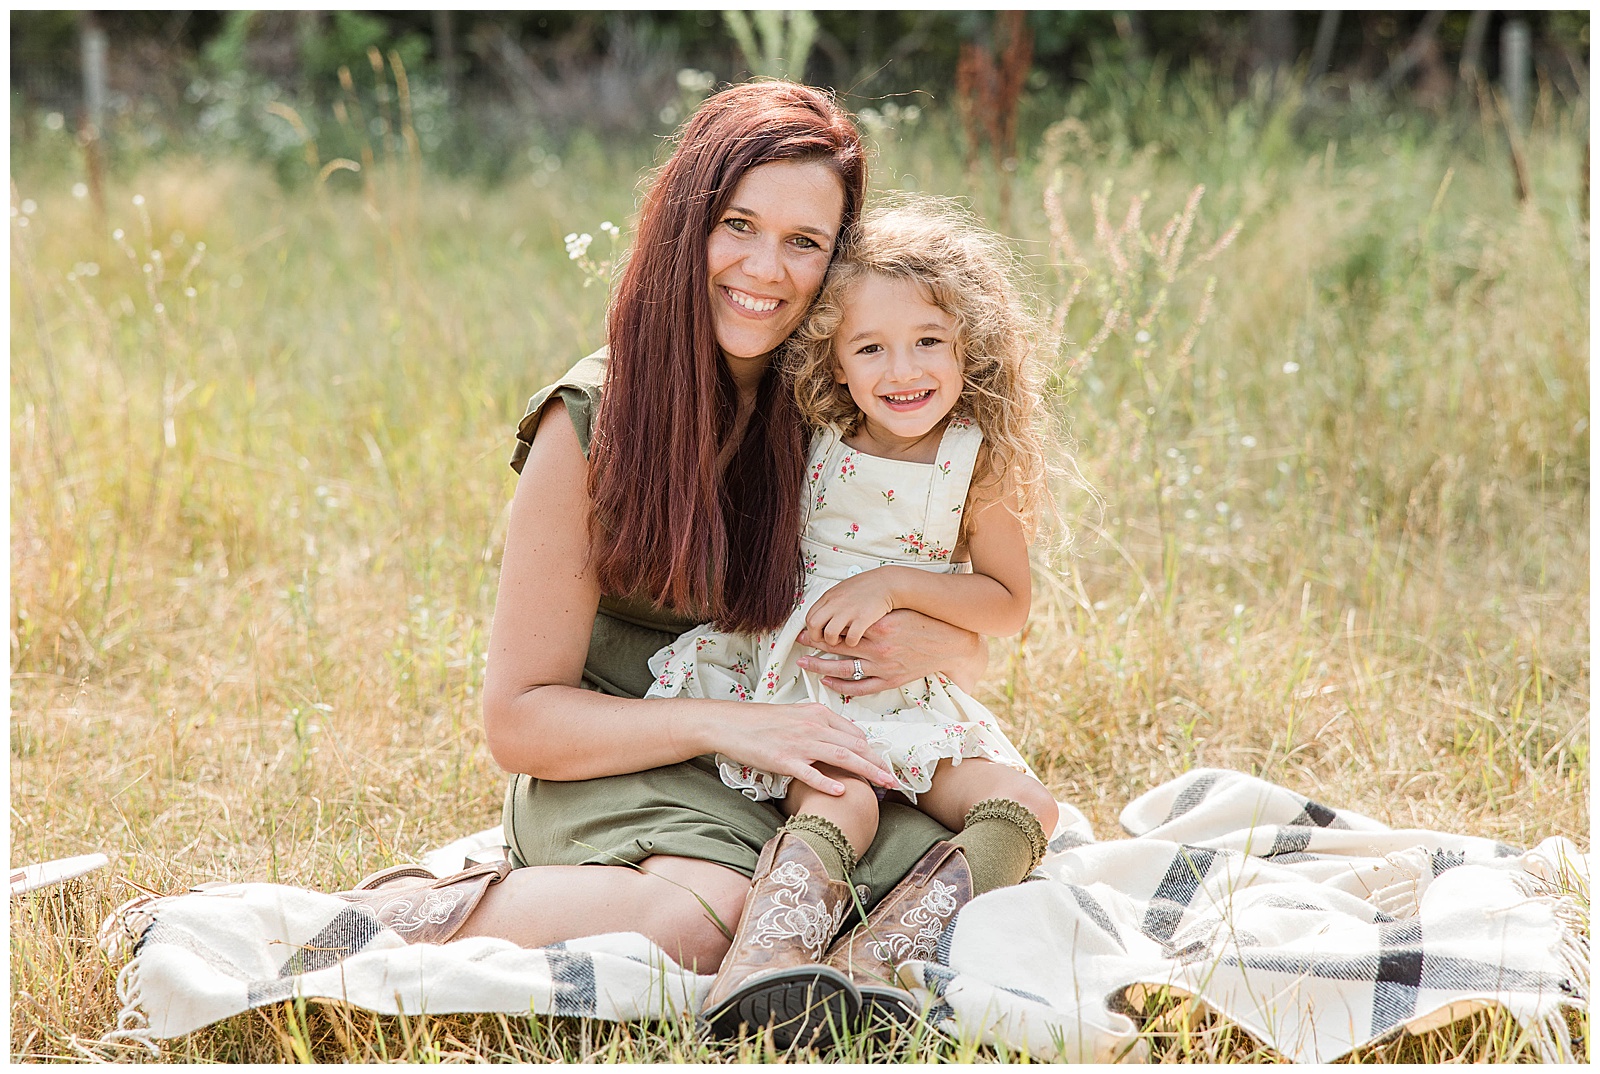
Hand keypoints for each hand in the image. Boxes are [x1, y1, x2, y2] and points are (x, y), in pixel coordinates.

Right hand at [707, 701, 897, 796]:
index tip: (885, 765)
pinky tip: (841, 792)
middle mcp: (813, 726)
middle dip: (879, 763)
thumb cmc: (761, 722)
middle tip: (895, 779)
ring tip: (884, 784)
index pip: (854, 733)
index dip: (873, 751)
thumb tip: (839, 740)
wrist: (730, 723)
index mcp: (817, 714)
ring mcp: (800, 743)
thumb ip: (818, 726)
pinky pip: (810, 773)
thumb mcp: (795, 716)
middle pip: (855, 745)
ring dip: (867, 771)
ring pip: (842, 757)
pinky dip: (827, 783)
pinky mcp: (784, 759)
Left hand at [797, 608, 985, 694]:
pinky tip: (827, 681)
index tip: (805, 628)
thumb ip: (871, 614)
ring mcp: (883, 667)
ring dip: (820, 667)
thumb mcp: (896, 612)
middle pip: (836, 648)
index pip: (841, 630)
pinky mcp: (890, 681)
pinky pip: (859, 687)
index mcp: (879, 627)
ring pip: (843, 669)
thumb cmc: (922, 622)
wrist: (949, 643)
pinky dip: (840, 686)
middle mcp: (879, 649)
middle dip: (814, 645)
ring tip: (804, 663)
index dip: (820, 630)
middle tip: (798, 643)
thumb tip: (845, 612)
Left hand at [804, 569, 897, 645]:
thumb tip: (821, 615)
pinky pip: (851, 638)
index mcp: (829, 596)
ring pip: (829, 634)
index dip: (812, 629)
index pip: (809, 616)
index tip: (818, 633)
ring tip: (841, 641)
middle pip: (814, 625)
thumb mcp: (842, 590)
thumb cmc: (867, 587)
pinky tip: (856, 640)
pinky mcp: (863, 619)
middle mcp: (836, 603)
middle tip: (827, 640)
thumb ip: (831, 602)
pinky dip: (851, 642)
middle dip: (817, 637)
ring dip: (833, 641)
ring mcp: (849, 611)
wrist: (887, 583)